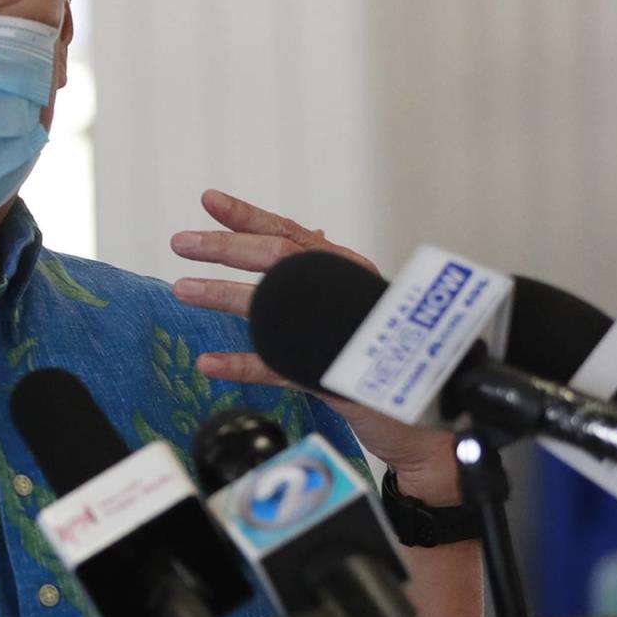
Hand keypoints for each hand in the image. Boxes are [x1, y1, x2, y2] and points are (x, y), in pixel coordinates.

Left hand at [170, 189, 458, 502]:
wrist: (435, 415)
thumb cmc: (386, 357)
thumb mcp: (353, 308)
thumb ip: (329, 276)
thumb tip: (309, 234)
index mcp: (347, 274)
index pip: (292, 235)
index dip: (249, 217)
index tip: (210, 201)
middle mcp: (347, 294)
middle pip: (279, 259)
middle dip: (226, 248)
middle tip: (182, 243)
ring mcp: (342, 335)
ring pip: (274, 307)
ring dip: (223, 295)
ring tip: (183, 290)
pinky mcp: (338, 378)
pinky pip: (280, 368)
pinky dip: (242, 365)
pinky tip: (209, 363)